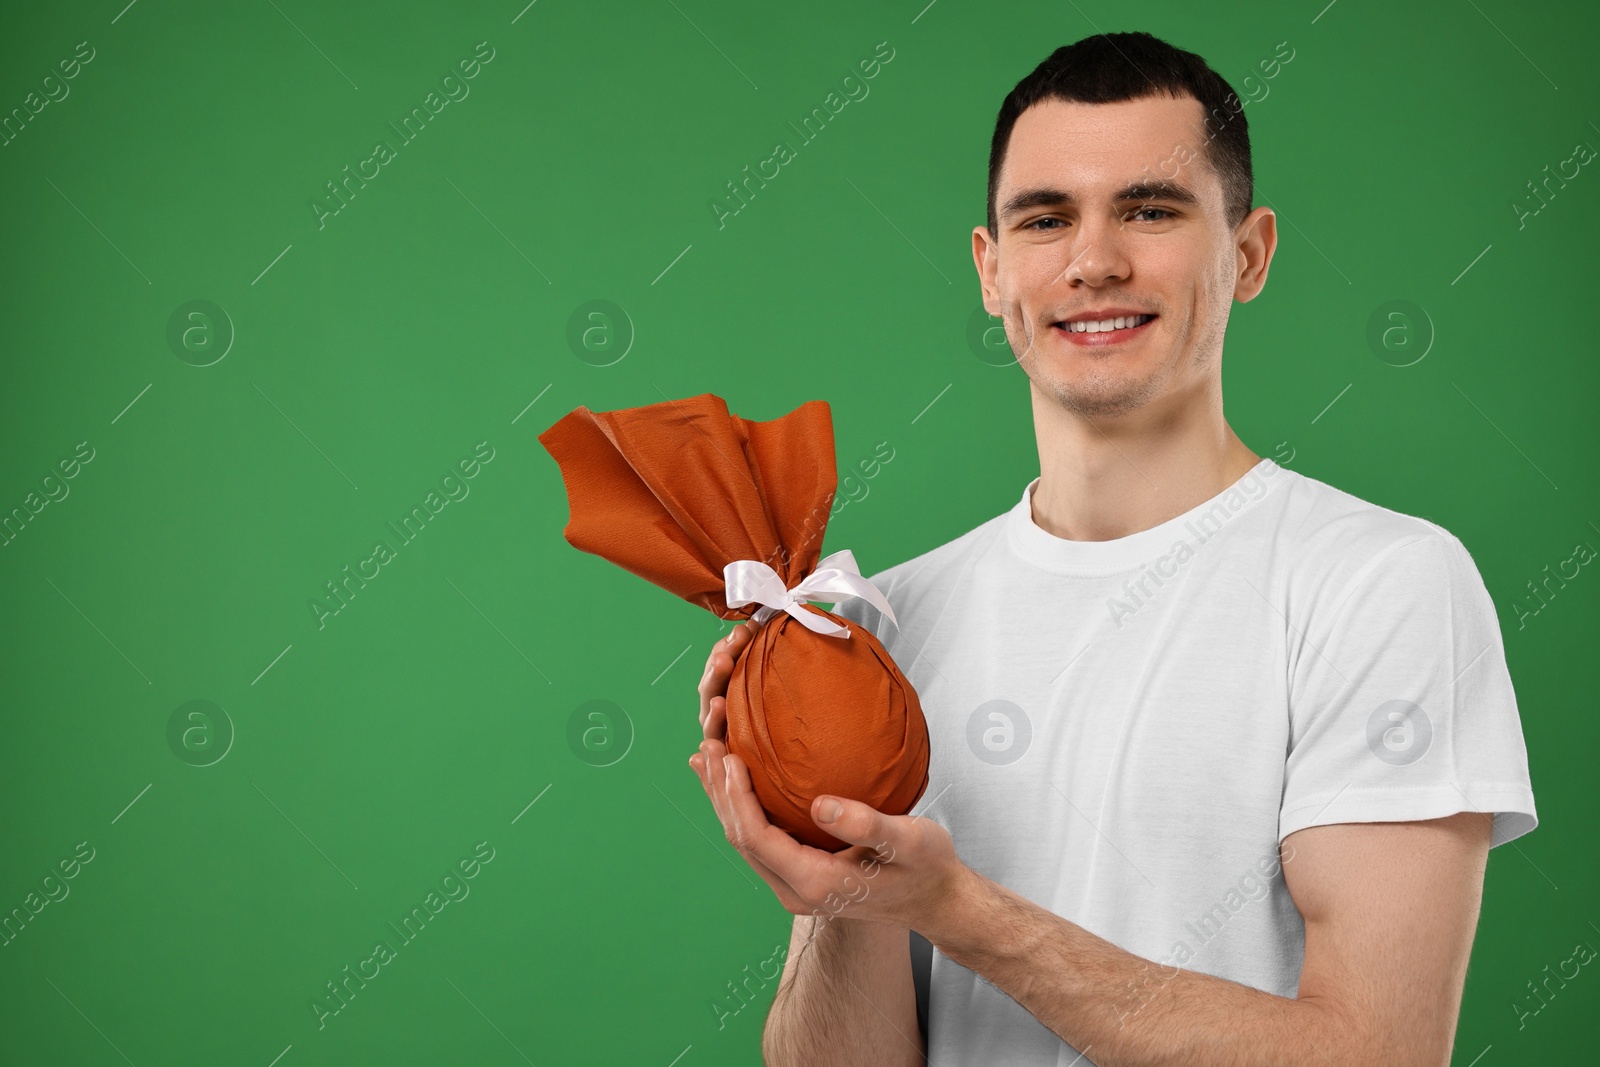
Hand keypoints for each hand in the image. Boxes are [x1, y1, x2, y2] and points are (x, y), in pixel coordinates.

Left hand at [688, 624, 967, 927]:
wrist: (935, 901)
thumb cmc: (927, 868)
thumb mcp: (910, 842)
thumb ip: (868, 826)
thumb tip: (820, 806)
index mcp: (816, 883)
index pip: (758, 837)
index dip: (737, 796)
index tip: (728, 755)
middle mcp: (796, 891)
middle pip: (741, 839)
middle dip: (720, 791)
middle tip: (708, 742)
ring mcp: (795, 887)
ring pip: (744, 840)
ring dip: (724, 798)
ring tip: (708, 755)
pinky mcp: (799, 875)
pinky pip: (759, 841)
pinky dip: (741, 808)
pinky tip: (732, 782)